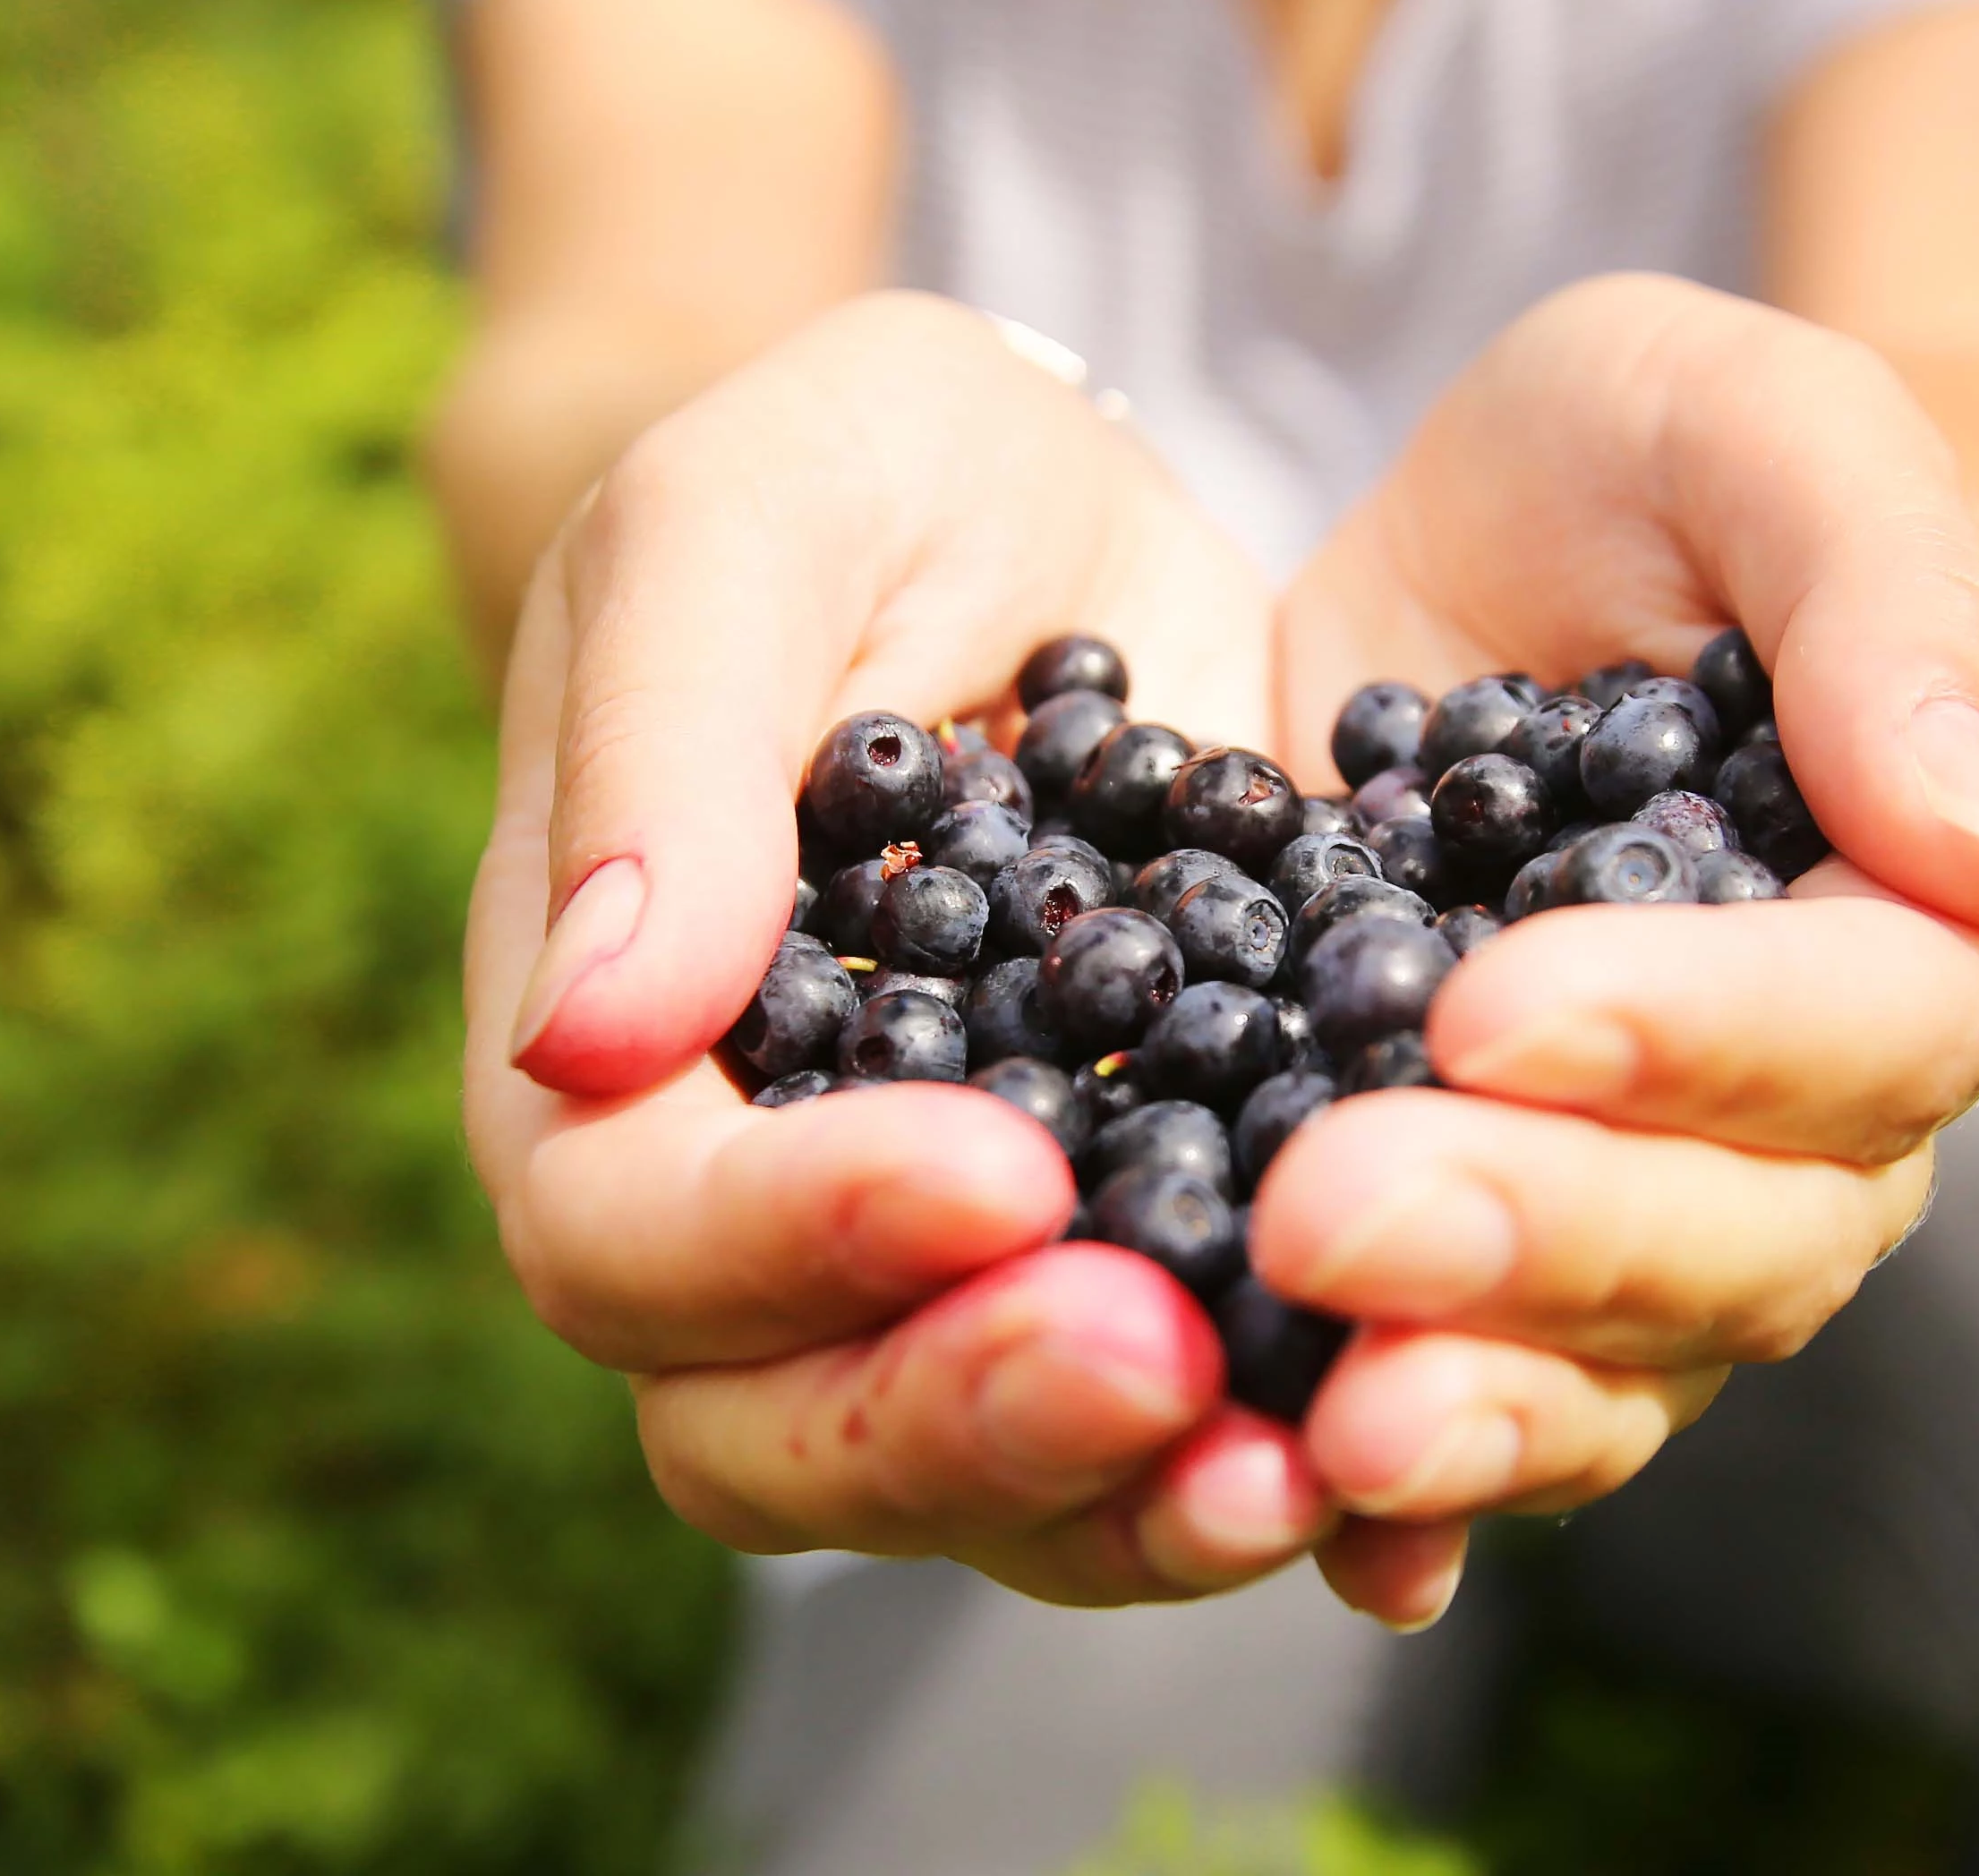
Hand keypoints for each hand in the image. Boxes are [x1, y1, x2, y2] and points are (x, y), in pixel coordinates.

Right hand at [458, 294, 1331, 1604]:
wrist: (1063, 499)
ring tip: (1299, 1460)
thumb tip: (583, 1027)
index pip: (620, 1226)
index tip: (997, 1169)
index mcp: (597, 1042)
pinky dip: (1268, 1471)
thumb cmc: (862, 475)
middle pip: (764, 1432)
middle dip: (959, 1417)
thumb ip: (659, 745)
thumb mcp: (750, 515)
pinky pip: (1160, 1448)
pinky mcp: (1129, 1269)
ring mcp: (932, 1271)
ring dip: (1124, 1504)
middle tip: (1161, 1357)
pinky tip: (1394, 1456)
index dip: (788, 1236)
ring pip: (967, 1492)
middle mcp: (737, 1205)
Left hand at [1256, 276, 1978, 1615]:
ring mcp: (1668, 1204)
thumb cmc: (1655, 457)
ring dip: (1478, 1399)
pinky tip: (1307, 1525)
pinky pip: (1488, 1404)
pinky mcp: (1500, 1247)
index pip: (1872, 1026)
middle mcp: (1834, 1108)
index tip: (1492, 1007)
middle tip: (1331, 1209)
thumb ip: (1893, 591)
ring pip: (1622, 1362)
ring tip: (1320, 1418)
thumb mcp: (1754, 424)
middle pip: (1747, 1238)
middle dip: (1541, 1236)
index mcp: (1947, 914)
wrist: (1489, 538)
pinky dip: (1405, 1499)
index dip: (1694, 1036)